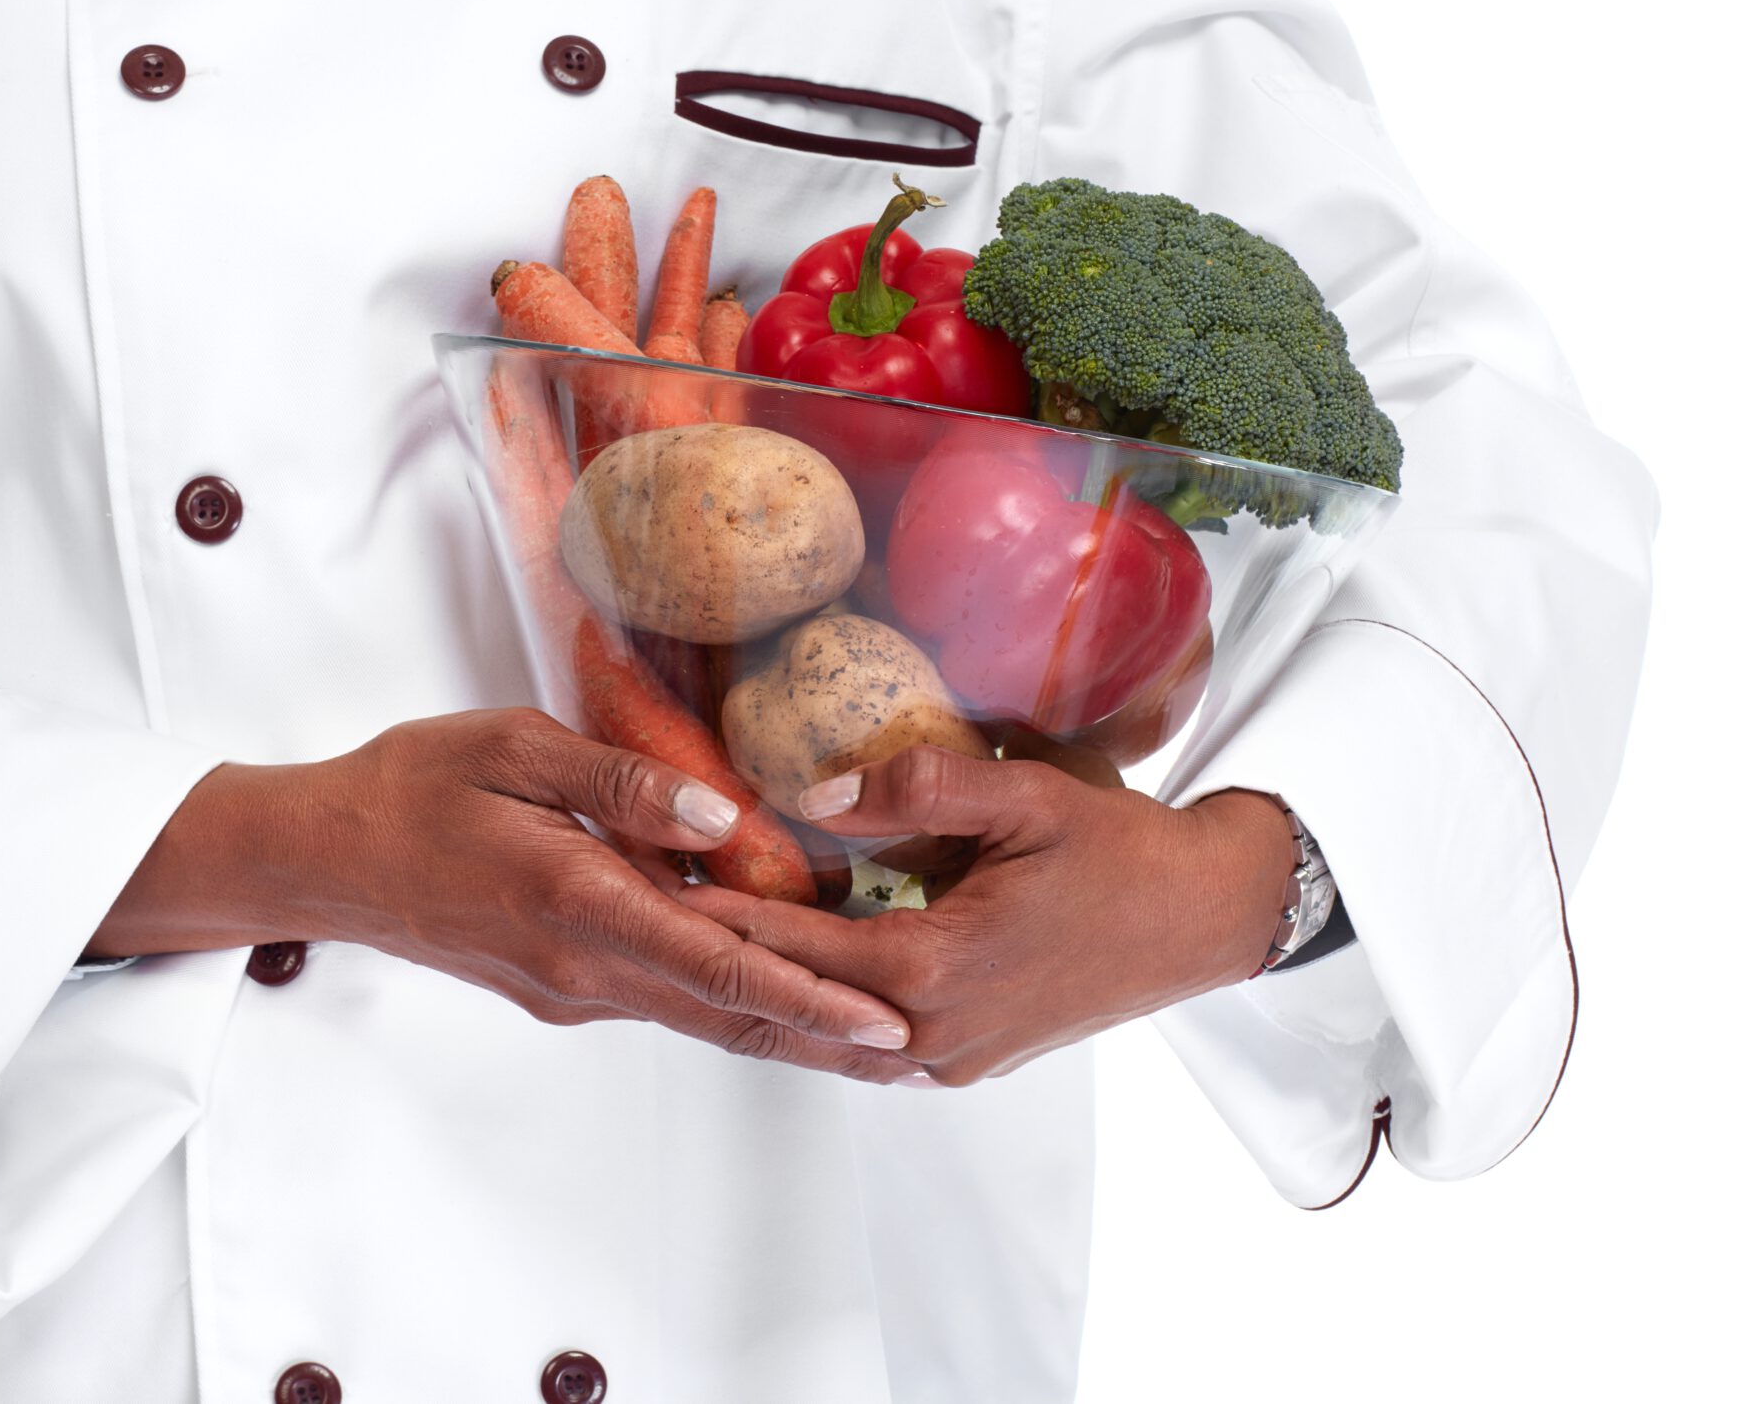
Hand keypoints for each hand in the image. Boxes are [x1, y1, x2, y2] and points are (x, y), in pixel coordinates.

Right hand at [90, 709, 920, 1081]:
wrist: (325, 858)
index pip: (719, 964)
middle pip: (729, 1016)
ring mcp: (570, 990)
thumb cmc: (413, 785)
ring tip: (873, 1039)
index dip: (812, 999)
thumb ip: (623, 782)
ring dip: (787, 1031)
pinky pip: (663, 1001)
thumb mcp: (512, 747)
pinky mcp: (559, 989)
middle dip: (828, 1037)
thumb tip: (727, 818)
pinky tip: (775, 995)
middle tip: (921, 1050)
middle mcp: (582, 968)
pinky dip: (730, 1007)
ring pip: (701, 1017)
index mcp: (577, 901)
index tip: (889, 1022)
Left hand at [681, 745, 1297, 1085]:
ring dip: (768, 989)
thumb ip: (919, 790)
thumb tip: (819, 792)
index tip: (652, 888)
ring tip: (697, 945)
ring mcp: (951, 1059)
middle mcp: (931, 1033)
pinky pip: (868, 1041)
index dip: (717, 915)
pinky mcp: (968, 1061)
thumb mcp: (1027, 797)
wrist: (1203, 918)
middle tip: (648, 917)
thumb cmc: (1123, 854)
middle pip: (794, 1001)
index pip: (792, 946)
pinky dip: (820, 1008)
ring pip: (826, 1032)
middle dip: (725, 960)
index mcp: (934, 969)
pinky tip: (783, 972)